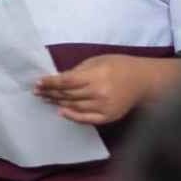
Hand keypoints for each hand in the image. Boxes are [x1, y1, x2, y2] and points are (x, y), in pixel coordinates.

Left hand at [35, 54, 165, 124]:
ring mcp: (104, 107)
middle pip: (68, 95)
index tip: (38, 83)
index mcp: (97, 76)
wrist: (143, 81)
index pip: (67, 81)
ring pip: (74, 107)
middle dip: (51, 93)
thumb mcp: (98, 61)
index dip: (50, 83)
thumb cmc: (119, 66)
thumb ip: (79, 70)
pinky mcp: (108, 117)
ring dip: (58, 103)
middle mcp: (99, 93)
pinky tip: (62, 112)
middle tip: (37, 92)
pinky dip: (73, 116)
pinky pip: (86, 119)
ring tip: (46, 100)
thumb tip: (59, 78)